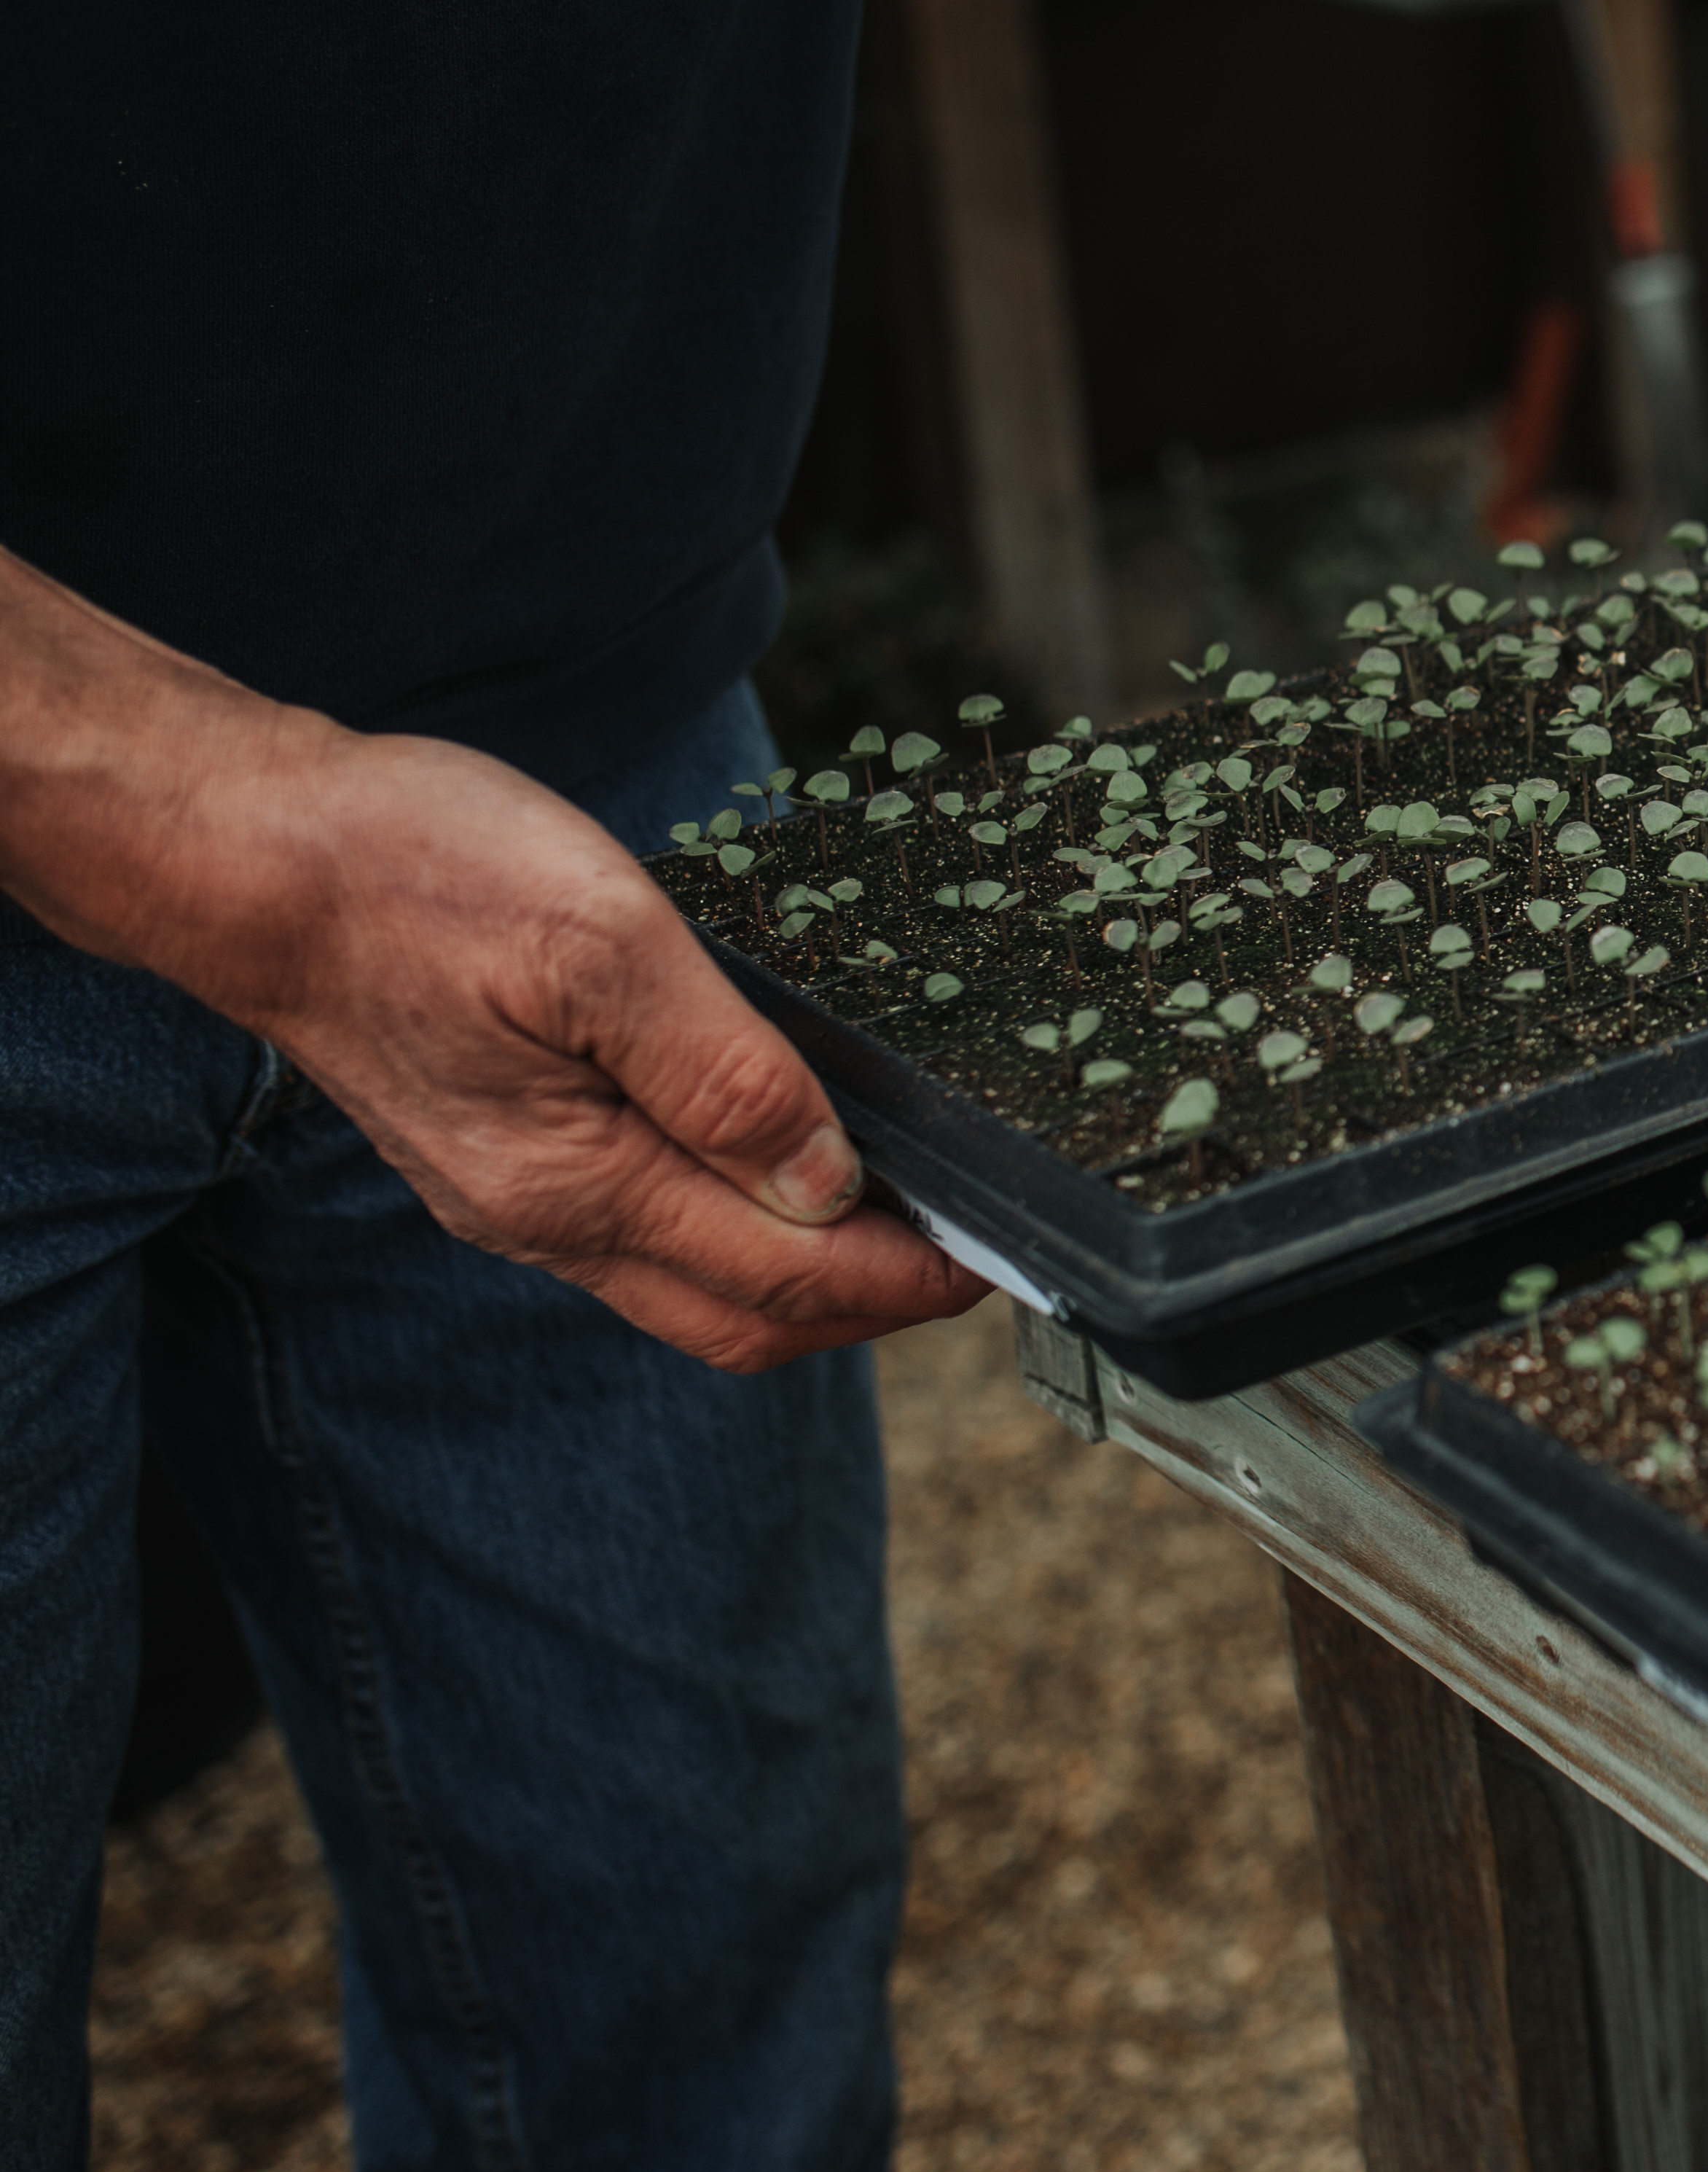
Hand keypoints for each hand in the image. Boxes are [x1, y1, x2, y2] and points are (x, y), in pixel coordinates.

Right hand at [0, 553, 978, 1372]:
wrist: (249, 853)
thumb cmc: (415, 874)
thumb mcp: (600, 944)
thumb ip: (724, 1073)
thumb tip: (827, 1183)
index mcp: (577, 1184)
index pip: (784, 1279)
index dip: (905, 1281)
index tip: (995, 1258)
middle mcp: (544, 1220)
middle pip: (743, 1317)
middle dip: (867, 1305)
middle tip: (968, 1253)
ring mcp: (516, 1196)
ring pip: (693, 1286)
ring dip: (804, 1274)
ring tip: (899, 1218)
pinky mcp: (500, 1156)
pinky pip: (642, 1233)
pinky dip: (732, 1228)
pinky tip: (777, 1167)